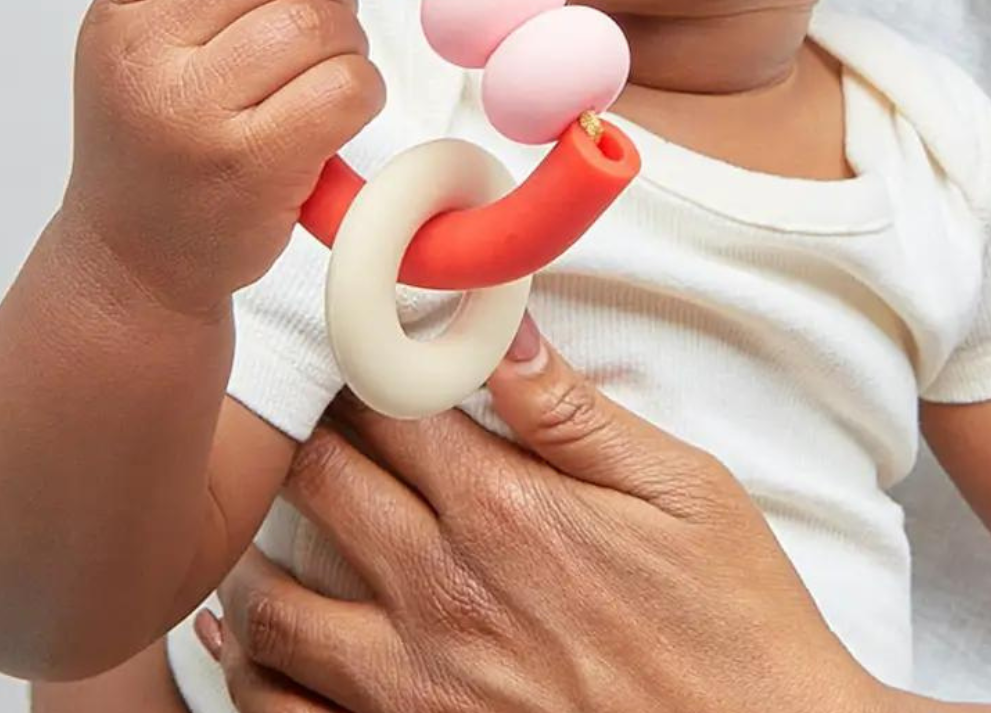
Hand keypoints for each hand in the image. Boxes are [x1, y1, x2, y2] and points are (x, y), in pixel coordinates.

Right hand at [62, 0, 384, 316]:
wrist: (135, 257)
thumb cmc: (158, 138)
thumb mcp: (151, 45)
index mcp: (121, 16)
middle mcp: (147, 59)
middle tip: (319, 29)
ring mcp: (195, 114)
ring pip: (321, 27)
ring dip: (345, 46)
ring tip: (316, 80)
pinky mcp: (252, 164)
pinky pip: (345, 86)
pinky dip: (358, 91)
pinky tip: (331, 114)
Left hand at [207, 325, 888, 712]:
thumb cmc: (730, 621)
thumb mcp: (680, 489)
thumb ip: (575, 412)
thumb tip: (503, 327)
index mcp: (507, 511)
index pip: (387, 406)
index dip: (361, 363)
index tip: (354, 344)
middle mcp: (444, 594)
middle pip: (320, 481)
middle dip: (304, 434)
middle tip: (305, 416)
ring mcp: (417, 688)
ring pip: (277, 603)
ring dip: (259, 548)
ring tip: (265, 518)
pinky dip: (251, 670)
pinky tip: (245, 636)